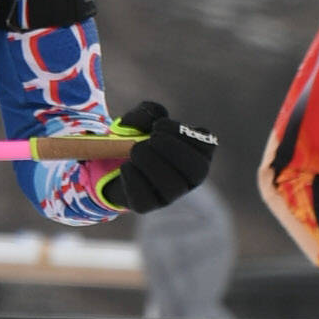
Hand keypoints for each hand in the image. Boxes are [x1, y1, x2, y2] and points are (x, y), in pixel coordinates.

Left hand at [88, 99, 216, 215]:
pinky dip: (133, 178)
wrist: (111, 161)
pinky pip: (145, 199)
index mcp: (196, 152)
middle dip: (172, 150)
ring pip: (172, 188)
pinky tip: (126, 166)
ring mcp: (170, 195)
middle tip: (151, 140)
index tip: (157, 126)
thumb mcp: (142, 118)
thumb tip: (148, 122)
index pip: (207, 145)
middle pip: (197, 170)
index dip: (182, 133)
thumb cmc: (137, 135)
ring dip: (151, 163)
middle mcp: (189, 177)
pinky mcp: (147, 206)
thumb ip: (147, 112)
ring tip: (135, 150)